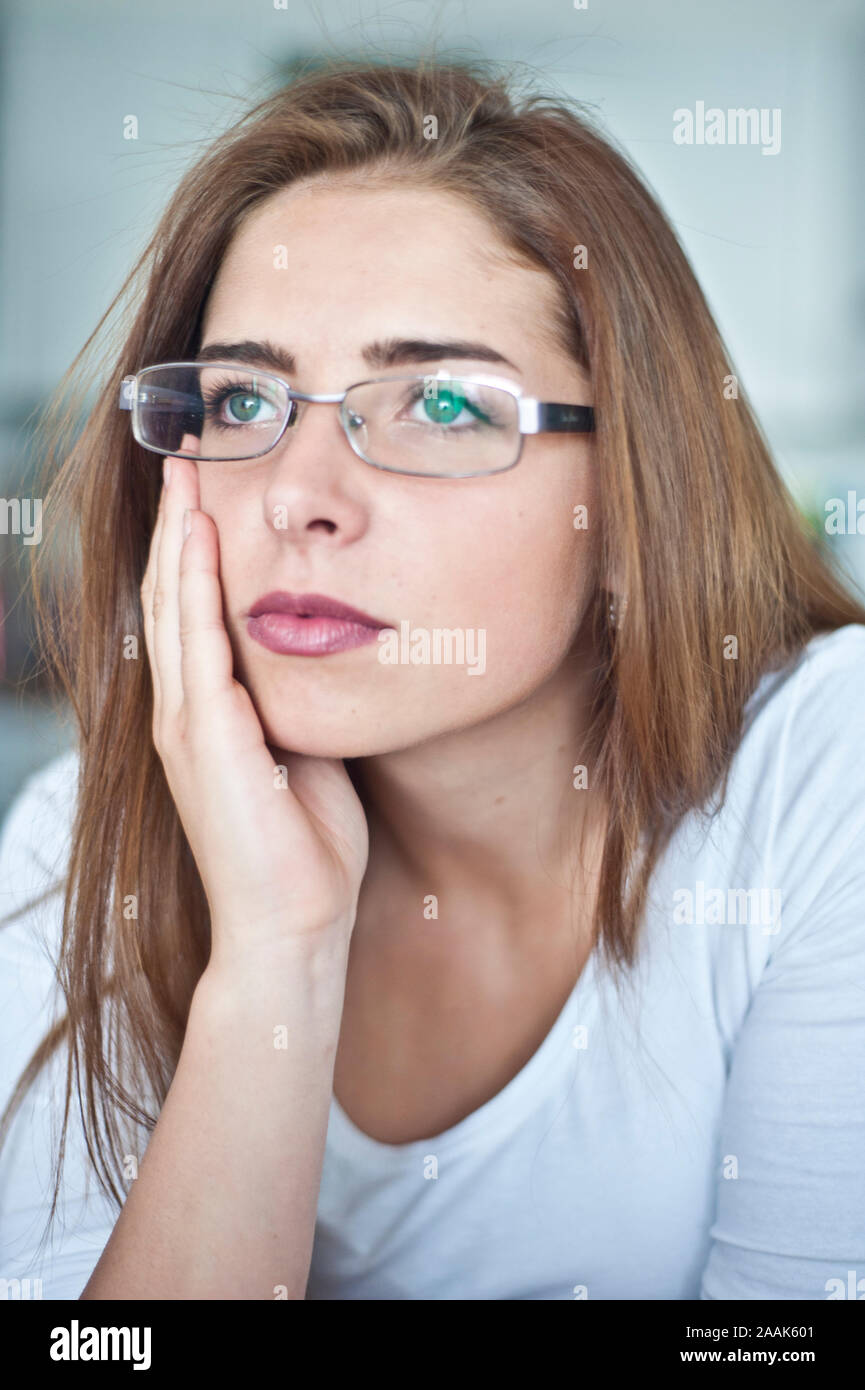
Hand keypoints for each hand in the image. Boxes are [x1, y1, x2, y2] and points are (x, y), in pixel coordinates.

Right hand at [140, 446, 369, 968]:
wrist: (294, 924)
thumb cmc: (309, 846)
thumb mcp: (307, 752)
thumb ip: (298, 702)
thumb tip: (328, 652)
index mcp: (207, 712)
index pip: (192, 610)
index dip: (194, 546)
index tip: (210, 486)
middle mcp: (183, 709)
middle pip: (170, 593)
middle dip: (178, 520)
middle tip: (186, 450)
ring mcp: (185, 722)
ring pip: (172, 605)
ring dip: (178, 533)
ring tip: (185, 468)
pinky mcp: (203, 736)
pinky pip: (195, 642)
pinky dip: (193, 583)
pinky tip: (199, 533)